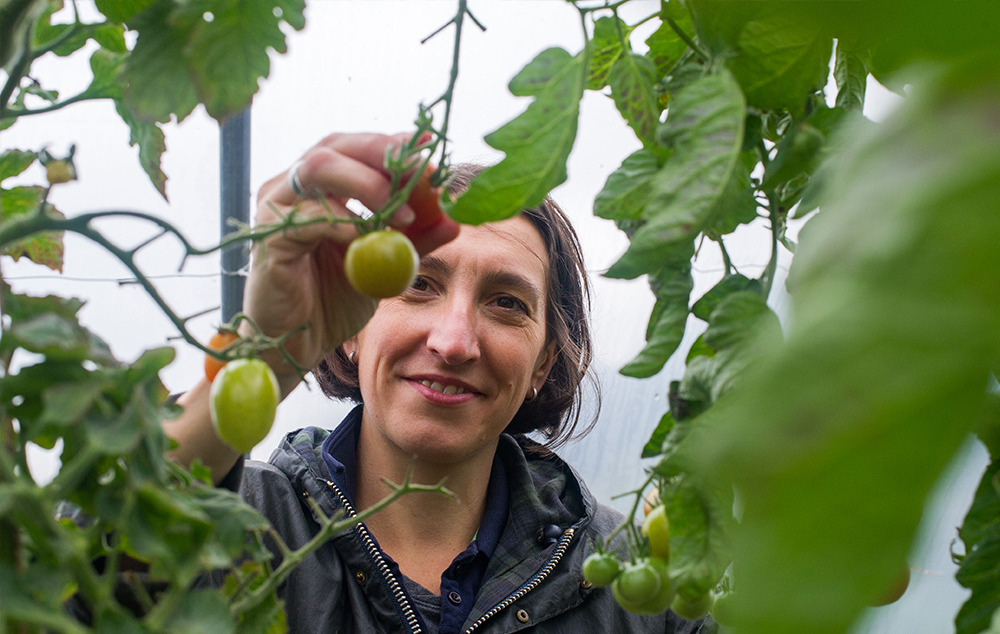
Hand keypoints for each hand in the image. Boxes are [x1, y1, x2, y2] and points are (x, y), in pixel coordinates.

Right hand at [243, 132, 459, 392]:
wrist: (298, 344)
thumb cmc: (332, 299)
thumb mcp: (384, 265)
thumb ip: (414, 240)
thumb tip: (454, 219)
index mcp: (319, 186)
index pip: (357, 146)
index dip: (394, 144)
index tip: (430, 147)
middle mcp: (291, 187)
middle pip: (337, 144)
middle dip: (384, 154)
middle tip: (420, 175)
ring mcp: (275, 209)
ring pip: (319, 167)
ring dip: (367, 183)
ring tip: (402, 215)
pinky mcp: (269, 239)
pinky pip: (307, 217)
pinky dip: (343, 222)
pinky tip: (365, 238)